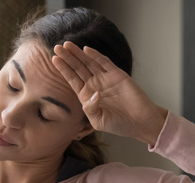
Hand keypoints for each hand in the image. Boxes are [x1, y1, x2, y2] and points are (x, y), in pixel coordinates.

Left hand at [52, 41, 167, 144]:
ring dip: (78, 54)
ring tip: (67, 45)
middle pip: (78, 68)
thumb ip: (91, 109)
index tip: (54, 59)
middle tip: (57, 47)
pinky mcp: (118, 75)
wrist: (140, 122)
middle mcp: (95, 85)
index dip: (63, 69)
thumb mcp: (99, 121)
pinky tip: (86, 50)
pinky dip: (96, 56)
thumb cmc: (119, 124)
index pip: (72, 79)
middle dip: (68, 58)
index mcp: (87, 96)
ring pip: (89, 63)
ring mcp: (106, 79)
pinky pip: (105, 63)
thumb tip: (93, 94)